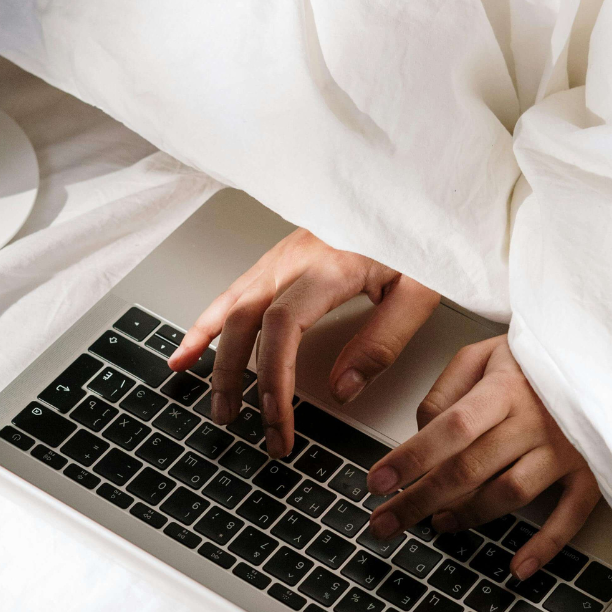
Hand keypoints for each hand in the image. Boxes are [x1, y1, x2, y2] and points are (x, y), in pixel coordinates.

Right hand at [167, 229, 438, 457]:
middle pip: (245, 322)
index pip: (283, 329)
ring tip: (218, 403)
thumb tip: (344, 389)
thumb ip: (383, 341)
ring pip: (230, 309)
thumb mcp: (420, 289)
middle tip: (243, 424)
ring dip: (216, 360)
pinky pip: (233, 294)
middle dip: (236, 379)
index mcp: (329, 265)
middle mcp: (295, 258)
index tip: (277, 419)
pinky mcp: (280, 258)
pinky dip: (207, 325)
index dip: (273, 380)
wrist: (408, 186)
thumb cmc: (418, 230)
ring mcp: (282, 256)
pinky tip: (190, 350)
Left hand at [365, 336, 599, 578]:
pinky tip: (518, 568)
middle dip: (419, 501)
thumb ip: (445, 392)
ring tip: (438, 524)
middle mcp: (535, 420)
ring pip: (509, 494)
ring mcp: (566, 449)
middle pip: (469, 469)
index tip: (377, 482)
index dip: (411, 458)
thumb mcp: (483, 355)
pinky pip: (570, 515)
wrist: (604, 359)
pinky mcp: (590, 471)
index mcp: (504, 388)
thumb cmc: (533, 361)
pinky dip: (545, 545)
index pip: (450, 428)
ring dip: (468, 516)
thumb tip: (419, 435)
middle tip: (384, 523)